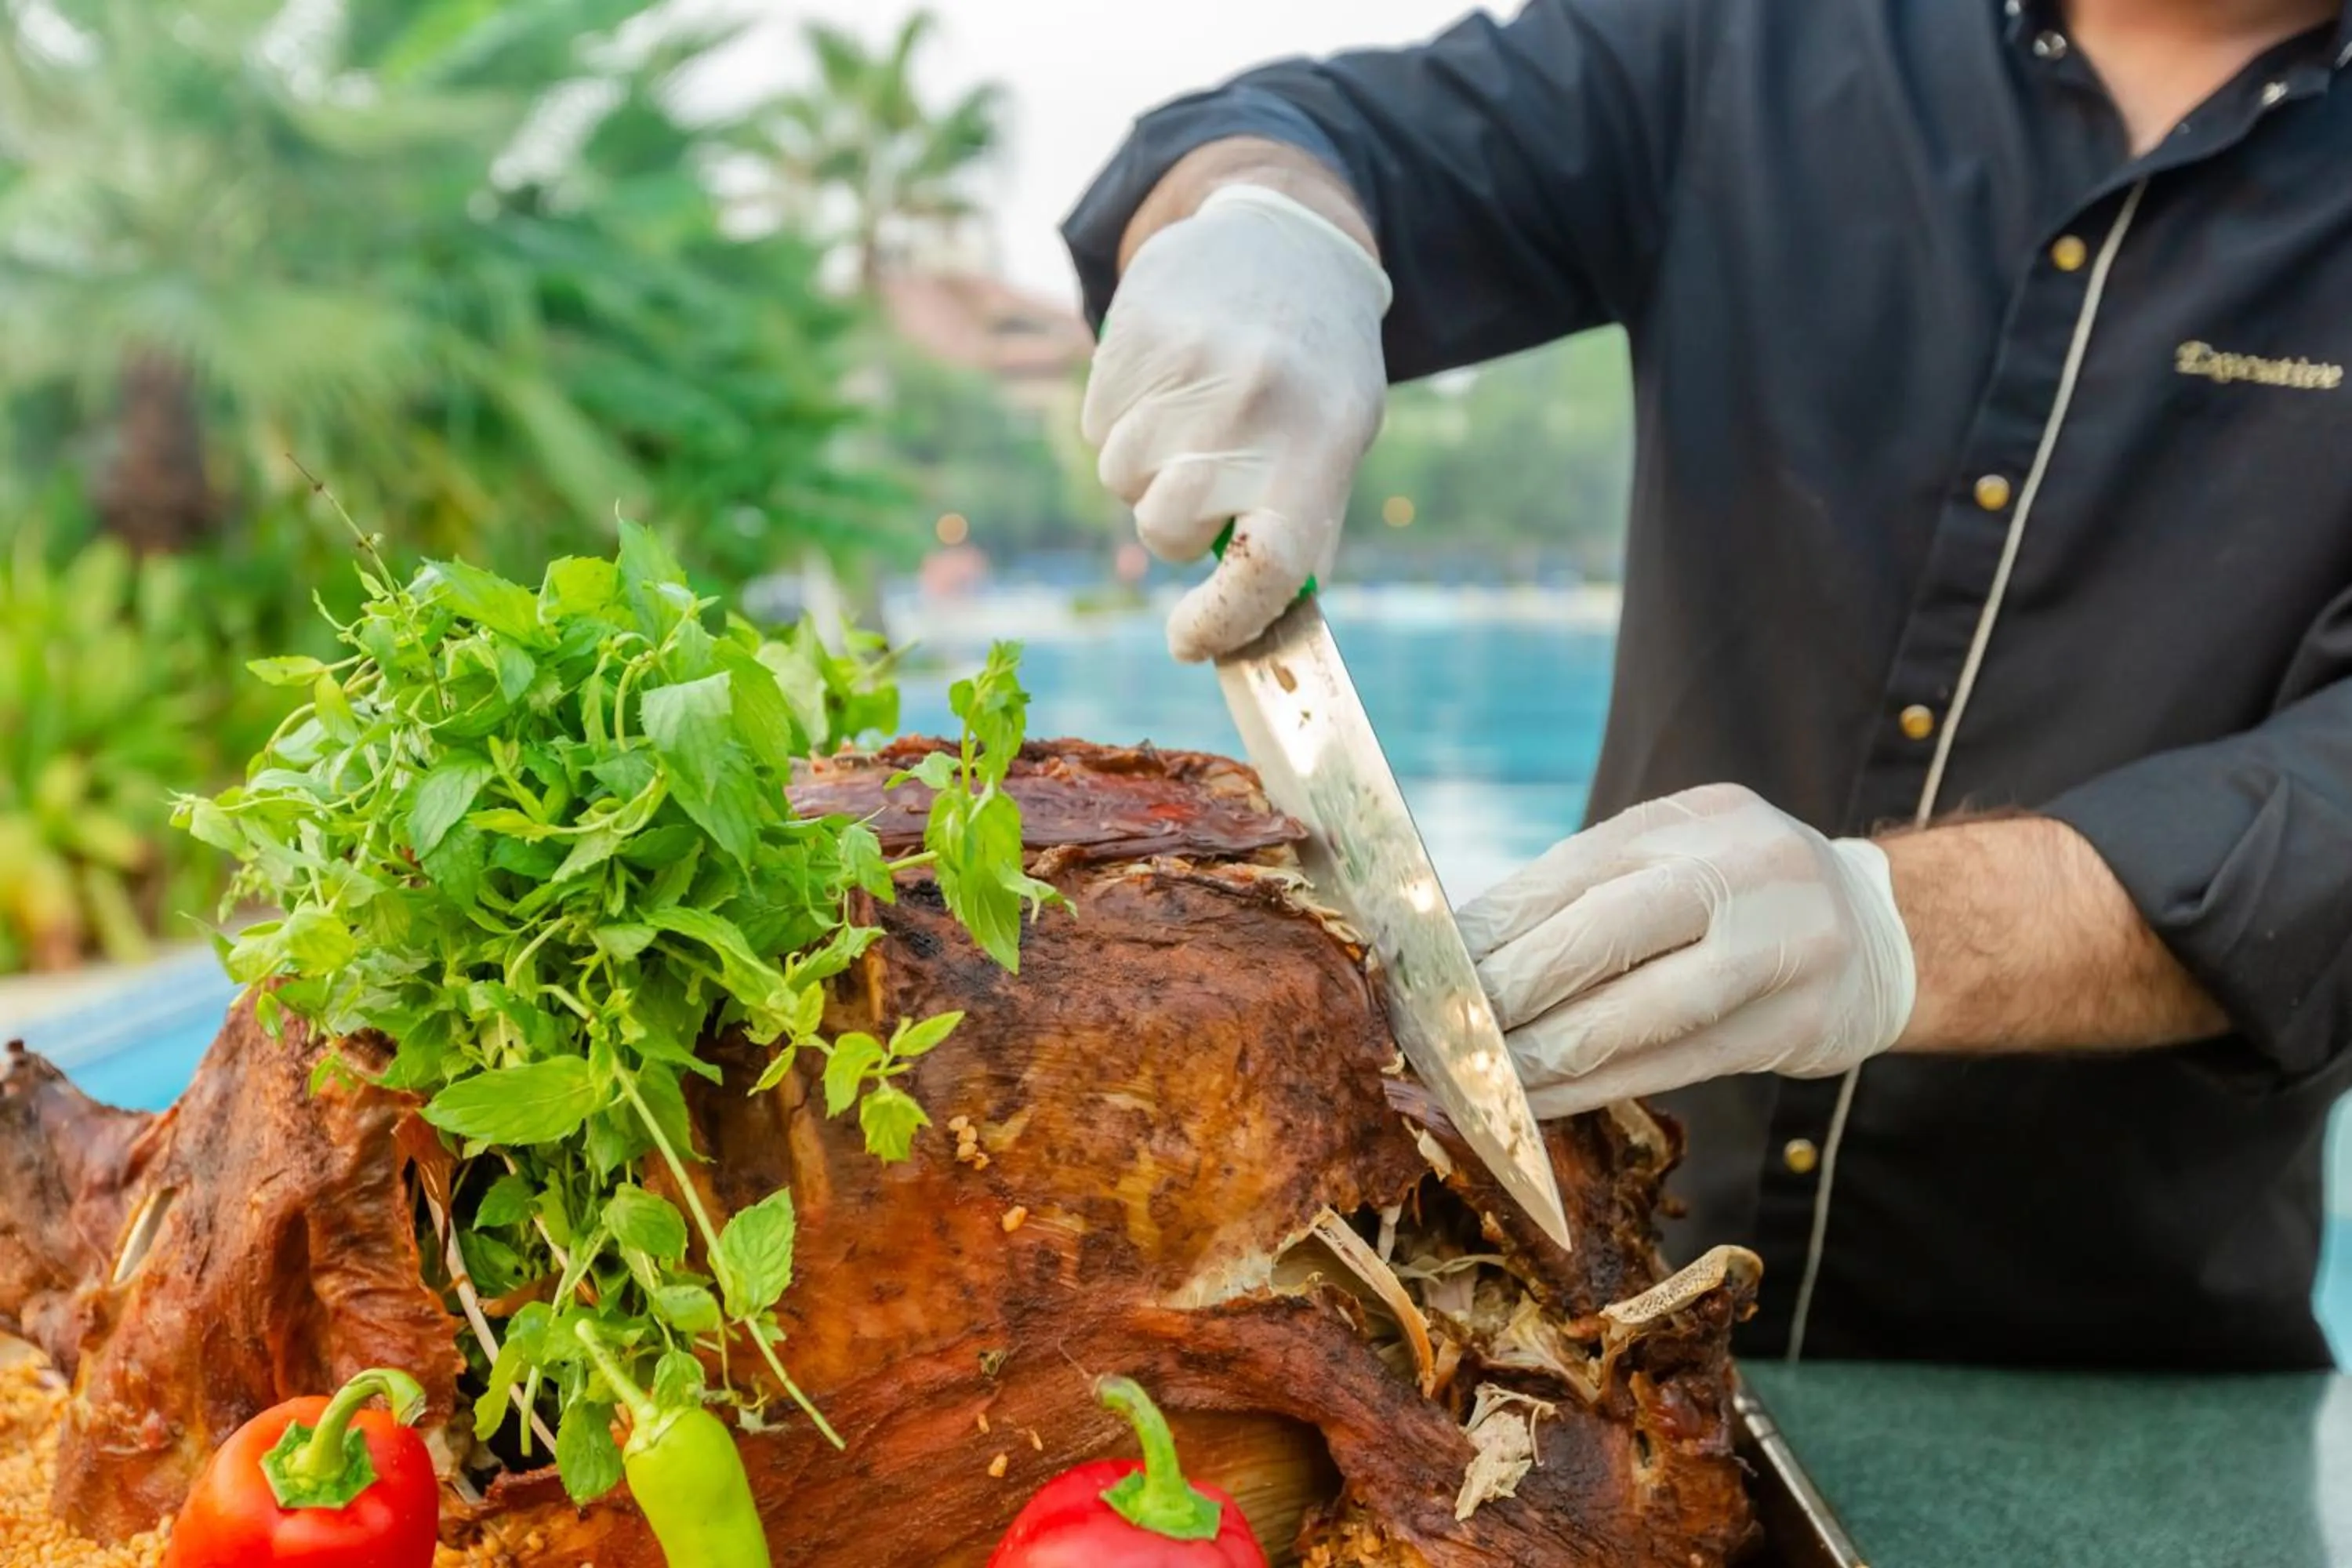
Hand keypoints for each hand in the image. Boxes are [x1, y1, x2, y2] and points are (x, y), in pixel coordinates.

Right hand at [1082, 183, 1391, 661]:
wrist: (1285, 239)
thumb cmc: (1316, 369)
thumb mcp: (1338, 445)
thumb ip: (1301, 536)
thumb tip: (1250, 633)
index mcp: (1320, 444)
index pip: (1265, 566)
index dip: (1221, 621)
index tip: (1189, 641)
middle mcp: (1254, 405)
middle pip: (1168, 529)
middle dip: (1176, 526)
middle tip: (1208, 480)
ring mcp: (1188, 366)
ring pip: (1121, 480)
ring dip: (1147, 468)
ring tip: (1193, 413)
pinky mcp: (1134, 334)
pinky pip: (1097, 429)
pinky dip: (1122, 422)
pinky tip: (1166, 380)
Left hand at [1456, 784, 1917, 1118]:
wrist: (1885, 933)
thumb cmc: (1744, 897)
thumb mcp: (1680, 857)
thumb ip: (1591, 890)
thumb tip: (1462, 945)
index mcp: (1696, 818)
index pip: (1572, 871)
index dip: (1493, 924)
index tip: (1426, 967)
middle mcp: (1742, 870)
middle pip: (1603, 933)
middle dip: (1510, 989)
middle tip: (1441, 1030)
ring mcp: (1780, 945)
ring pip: (1641, 1010)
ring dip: (1549, 1053)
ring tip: (1483, 1077)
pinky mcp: (1796, 1024)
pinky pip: (1675, 1063)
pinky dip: (1598, 1086)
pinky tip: (1542, 1101)